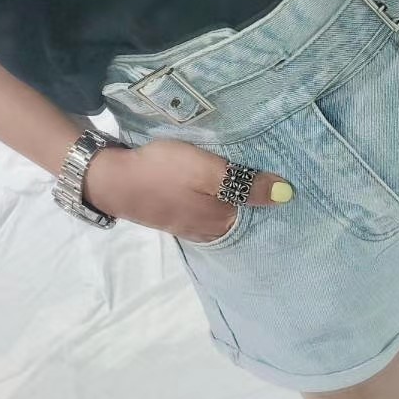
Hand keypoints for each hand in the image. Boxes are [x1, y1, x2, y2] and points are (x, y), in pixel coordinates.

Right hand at [82, 139, 293, 240]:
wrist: (112, 179)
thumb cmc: (163, 171)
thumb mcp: (208, 171)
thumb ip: (246, 184)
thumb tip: (286, 195)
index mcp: (223, 221)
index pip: (261, 210)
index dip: (272, 191)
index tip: (287, 172)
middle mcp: (212, 230)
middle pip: (245, 213)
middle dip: (258, 196)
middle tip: (273, 168)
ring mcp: (193, 226)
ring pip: (227, 210)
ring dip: (239, 196)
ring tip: (253, 173)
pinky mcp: (179, 216)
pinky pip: (209, 208)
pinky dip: (219, 197)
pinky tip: (220, 184)